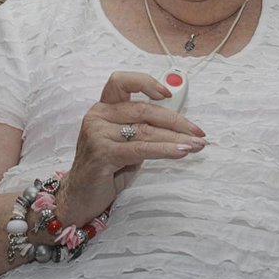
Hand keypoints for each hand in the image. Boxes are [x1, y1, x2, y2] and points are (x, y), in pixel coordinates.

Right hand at [58, 71, 206, 224]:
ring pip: (146, 131)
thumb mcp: (125, 142)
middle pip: (144, 109)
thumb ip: (142, 128)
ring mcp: (97, 134)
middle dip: (176, 121)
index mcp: (103, 108)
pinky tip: (181, 152)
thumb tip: (178, 123)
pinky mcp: (102, 154)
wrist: (80, 196)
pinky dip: (165, 150)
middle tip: (197, 131)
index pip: (121, 82)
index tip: (168, 94)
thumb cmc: (106, 169)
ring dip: (176, 138)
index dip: (145, 83)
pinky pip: (141, 149)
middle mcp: (98, 116)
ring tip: (196, 145)